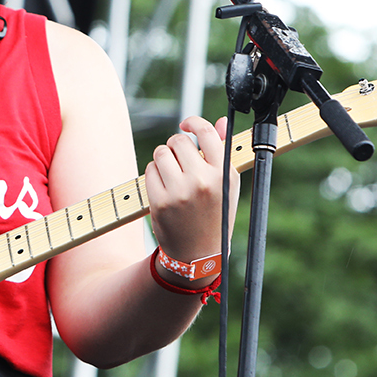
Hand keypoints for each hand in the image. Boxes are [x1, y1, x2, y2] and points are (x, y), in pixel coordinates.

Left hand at [144, 116, 239, 274]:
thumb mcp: (227, 185)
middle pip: (178, 141)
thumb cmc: (216, 215)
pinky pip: (149, 170)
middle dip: (175, 146)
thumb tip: (219, 122)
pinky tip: (163, 185)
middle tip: (179, 158)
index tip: (186, 124)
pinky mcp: (161, 201)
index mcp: (224, 174)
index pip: (206, 133)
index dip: (193, 122)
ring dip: (163, 158)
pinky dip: (154, 173)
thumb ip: (223, 151)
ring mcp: (180, 192)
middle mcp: (203, 181)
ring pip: (161, 153)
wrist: (199, 254)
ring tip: (171, 173)